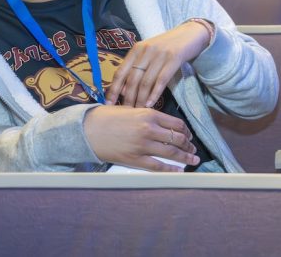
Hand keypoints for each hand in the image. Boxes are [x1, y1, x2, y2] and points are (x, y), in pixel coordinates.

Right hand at [84, 105, 198, 170]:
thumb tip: (163, 125)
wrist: (87, 129)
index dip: (186, 131)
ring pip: (171, 152)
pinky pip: (157, 166)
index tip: (189, 136)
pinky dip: (170, 169)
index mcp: (150, 114)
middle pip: (177, 138)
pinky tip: (179, 171)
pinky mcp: (134, 159)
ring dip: (185, 157)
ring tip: (193, 160)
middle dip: (188, 145)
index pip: (176, 124)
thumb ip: (149, 116)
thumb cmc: (107, 117)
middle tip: (193, 149)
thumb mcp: (132, 110)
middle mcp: (149, 129)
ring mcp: (142, 145)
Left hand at [106, 21, 211, 107]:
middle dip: (128, 98)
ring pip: (146, 81)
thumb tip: (123, 90)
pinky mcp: (174, 58)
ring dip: (141, 98)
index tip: (109, 104)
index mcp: (136, 49)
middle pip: (132, 79)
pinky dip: (155, 93)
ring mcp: (160, 54)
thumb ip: (137, 67)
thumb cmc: (168, 45)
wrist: (192, 33)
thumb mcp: (149, 52)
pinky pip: (161, 80)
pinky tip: (151, 103)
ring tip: (139, 110)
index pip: (120, 72)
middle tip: (126, 111)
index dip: (113, 89)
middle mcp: (146, 51)